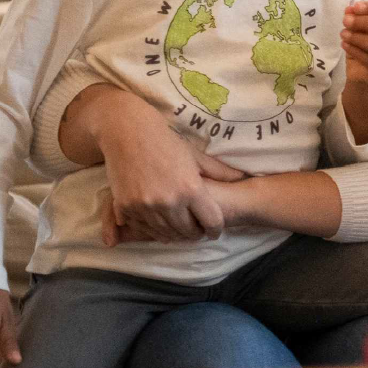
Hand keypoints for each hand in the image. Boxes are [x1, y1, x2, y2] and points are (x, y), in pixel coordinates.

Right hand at [101, 110, 245, 243]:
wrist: (127, 132)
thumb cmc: (165, 141)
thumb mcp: (196, 156)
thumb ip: (219, 171)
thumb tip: (241, 176)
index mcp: (190, 189)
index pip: (211, 221)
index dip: (215, 230)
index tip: (214, 231)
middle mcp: (169, 202)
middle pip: (188, 232)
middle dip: (196, 234)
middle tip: (198, 233)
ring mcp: (145, 207)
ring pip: (166, 233)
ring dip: (176, 235)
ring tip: (181, 232)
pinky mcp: (126, 208)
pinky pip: (144, 228)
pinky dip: (154, 231)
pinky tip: (160, 228)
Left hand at [341, 1, 367, 86]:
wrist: (364, 73)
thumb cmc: (366, 46)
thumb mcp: (363, 28)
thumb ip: (359, 17)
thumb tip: (349, 10)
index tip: (354, 7)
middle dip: (365, 22)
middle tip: (345, 20)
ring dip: (358, 38)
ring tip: (343, 34)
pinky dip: (354, 50)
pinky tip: (344, 44)